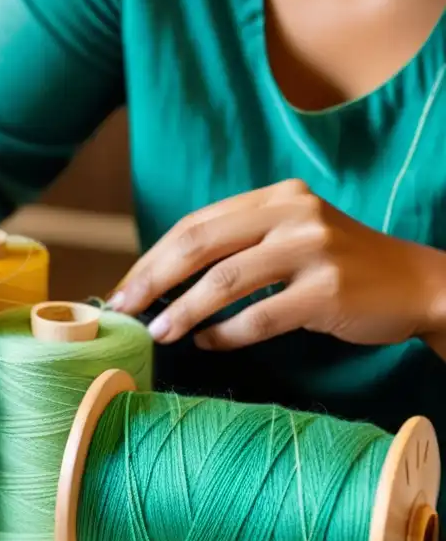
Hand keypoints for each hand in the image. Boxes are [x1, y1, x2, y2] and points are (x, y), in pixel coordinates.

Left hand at [109, 179, 445, 350]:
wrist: (418, 284)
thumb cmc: (340, 267)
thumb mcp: (291, 236)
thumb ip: (239, 244)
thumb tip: (163, 278)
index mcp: (276, 196)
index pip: (196, 224)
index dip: (152, 257)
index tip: (124, 288)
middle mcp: (293, 214)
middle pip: (200, 245)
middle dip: (152, 279)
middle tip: (124, 309)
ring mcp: (313, 250)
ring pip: (224, 281)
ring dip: (183, 310)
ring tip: (157, 332)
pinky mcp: (328, 291)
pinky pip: (260, 317)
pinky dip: (226, 334)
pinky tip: (208, 344)